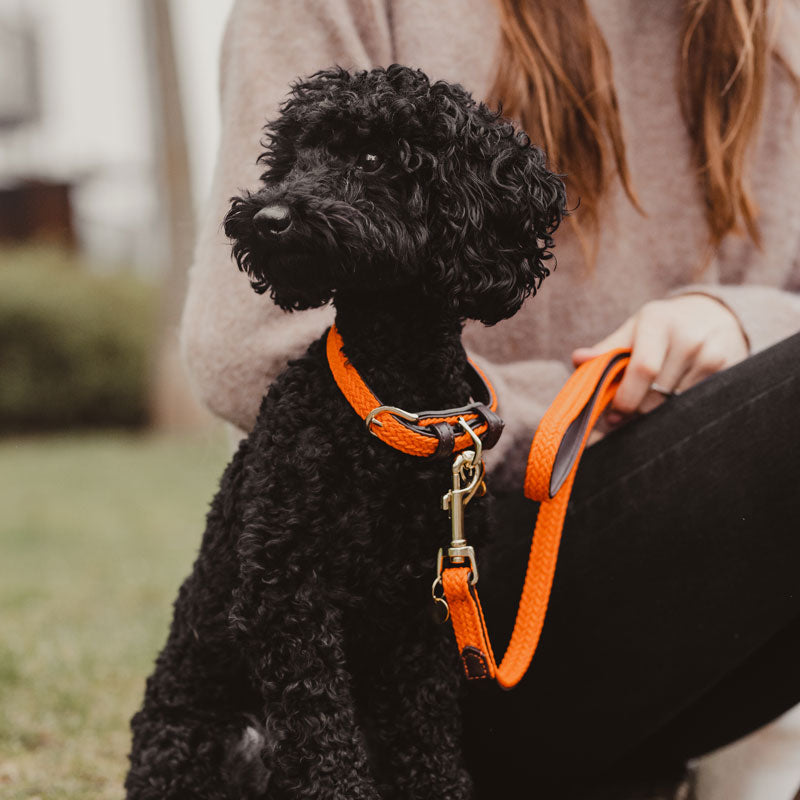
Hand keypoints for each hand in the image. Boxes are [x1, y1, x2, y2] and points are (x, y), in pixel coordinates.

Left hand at [572, 294, 748, 425]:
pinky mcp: (730, 371)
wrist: (715, 315)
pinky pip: (696, 405)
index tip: (614, 414)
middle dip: (637, 411)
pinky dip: (680, 410)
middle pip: (657, 394)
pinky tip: (676, 399)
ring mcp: (712, 354)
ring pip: (675, 405)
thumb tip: (578, 360)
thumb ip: (606, 349)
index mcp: (657, 321)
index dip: (626, 399)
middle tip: (627, 415)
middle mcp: (688, 336)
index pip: (642, 369)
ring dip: (658, 413)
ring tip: (652, 403)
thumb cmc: (662, 328)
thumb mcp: (633, 331)